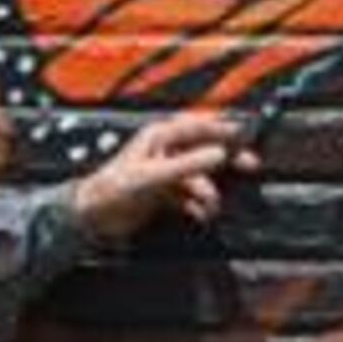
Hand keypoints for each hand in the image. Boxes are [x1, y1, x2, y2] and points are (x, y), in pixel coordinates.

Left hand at [68, 111, 255, 245]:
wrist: (93, 216)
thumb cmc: (113, 188)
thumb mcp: (153, 175)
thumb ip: (187, 164)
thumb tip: (218, 154)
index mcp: (160, 137)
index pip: (199, 125)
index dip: (223, 128)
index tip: (244, 135)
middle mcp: (166, 151)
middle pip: (205, 150)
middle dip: (226, 160)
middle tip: (249, 165)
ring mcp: (166, 173)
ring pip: (200, 177)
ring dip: (208, 193)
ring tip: (209, 207)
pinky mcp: (165, 193)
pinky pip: (191, 197)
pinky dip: (198, 206)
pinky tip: (199, 215)